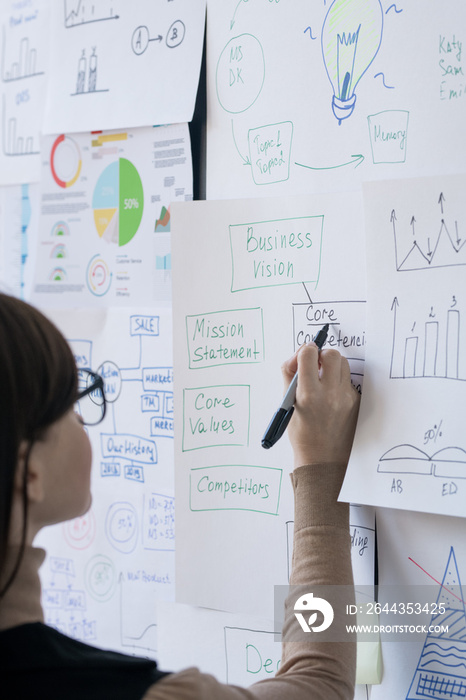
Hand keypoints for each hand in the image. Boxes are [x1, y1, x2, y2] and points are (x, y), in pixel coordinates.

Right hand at [281, 344, 359, 467]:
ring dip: (332, 366)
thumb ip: (289, 376)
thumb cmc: (302, 434)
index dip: (304, 351)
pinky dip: (339, 382)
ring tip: (323, 379)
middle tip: (315, 366)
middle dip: (321, 355)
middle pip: (332, 354)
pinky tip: (331, 396)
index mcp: (308, 394)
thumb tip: (296, 356)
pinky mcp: (356, 402)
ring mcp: (346, 398)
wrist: (322, 459)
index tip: (303, 356)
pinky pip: (348, 381)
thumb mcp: (288, 404)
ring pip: (343, 364)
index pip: (309, 354)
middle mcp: (329, 394)